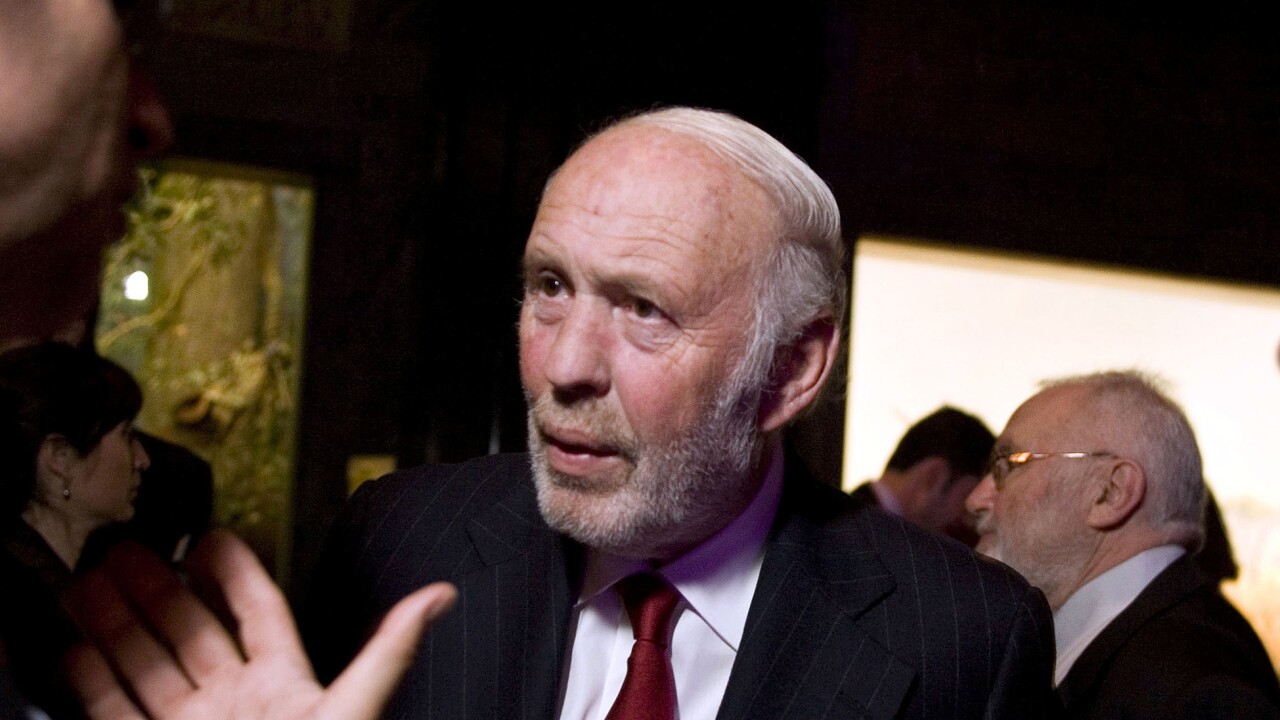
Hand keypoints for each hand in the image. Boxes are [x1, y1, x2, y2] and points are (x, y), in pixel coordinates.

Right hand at [63, 530, 455, 719]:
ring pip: (148, 667)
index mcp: (285, 684)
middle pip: (191, 631)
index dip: (235, 573)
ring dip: (117, 627)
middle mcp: (236, 702)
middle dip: (159, 589)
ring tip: (90, 588)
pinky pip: (118, 713)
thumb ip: (388, 650)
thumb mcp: (354, 706)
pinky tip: (78, 655)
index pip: (259, 612)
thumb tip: (439, 597)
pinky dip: (94, 684)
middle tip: (129, 551)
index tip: (212, 539)